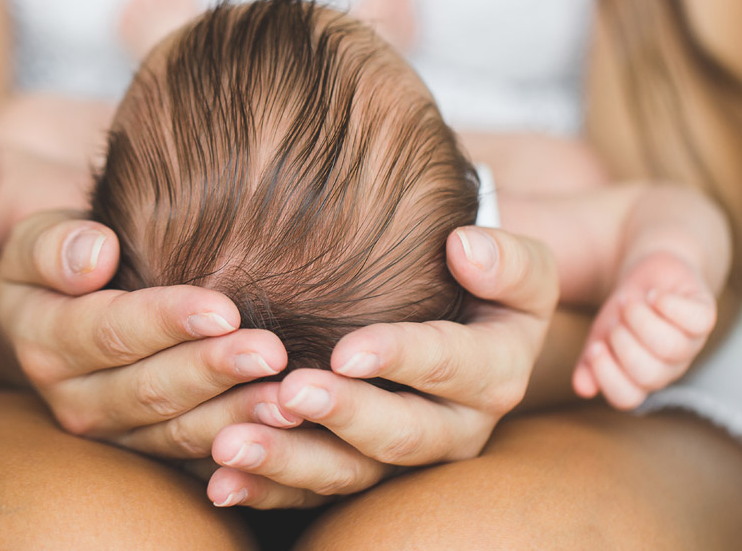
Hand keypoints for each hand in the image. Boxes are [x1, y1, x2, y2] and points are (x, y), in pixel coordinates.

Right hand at [0, 210, 290, 443]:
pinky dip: (244, 448)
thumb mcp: (35, 239)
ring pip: (179, 432)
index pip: (112, 331)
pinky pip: (198, 458)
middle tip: (272, 354)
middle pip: (151, 390)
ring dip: (237, 418)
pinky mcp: (150, 451)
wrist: (62, 303)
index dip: (168, 321)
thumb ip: (54, 246)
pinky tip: (285, 432)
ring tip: (288, 400)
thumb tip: (94, 255)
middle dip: (214, 371)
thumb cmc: (62, 257)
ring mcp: (115, 432)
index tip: (224, 310)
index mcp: (46, 342)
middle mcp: (76, 400)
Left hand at [186, 227, 558, 508]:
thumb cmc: (485, 282)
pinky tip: (222, 480)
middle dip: (343, 416)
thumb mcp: (519, 268)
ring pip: (352, 474)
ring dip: (290, 462)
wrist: (472, 323)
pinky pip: (314, 494)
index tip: (346, 350)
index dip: (401, 358)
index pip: (451, 366)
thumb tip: (465, 247)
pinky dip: (266, 489)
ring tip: (232, 444)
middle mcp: (456, 429)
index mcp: (494, 373)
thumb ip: (506, 259)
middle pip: (401, 434)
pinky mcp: (363, 474)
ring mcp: (406, 460)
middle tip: (289, 392)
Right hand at [572, 251, 717, 409]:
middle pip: (650, 374)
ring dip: (642, 319)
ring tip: (631, 302)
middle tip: (616, 320)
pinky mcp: (705, 316)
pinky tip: (655, 295)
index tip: (595, 347)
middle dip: (624, 343)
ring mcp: (690, 343)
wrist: (649, 276)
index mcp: (640, 378)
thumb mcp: (600, 335)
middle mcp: (669, 366)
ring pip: (671, 346)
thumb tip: (583, 389)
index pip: (626, 397)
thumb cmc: (624, 312)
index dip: (608, 375)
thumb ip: (589, 362)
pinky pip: (697, 320)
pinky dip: (670, 305)